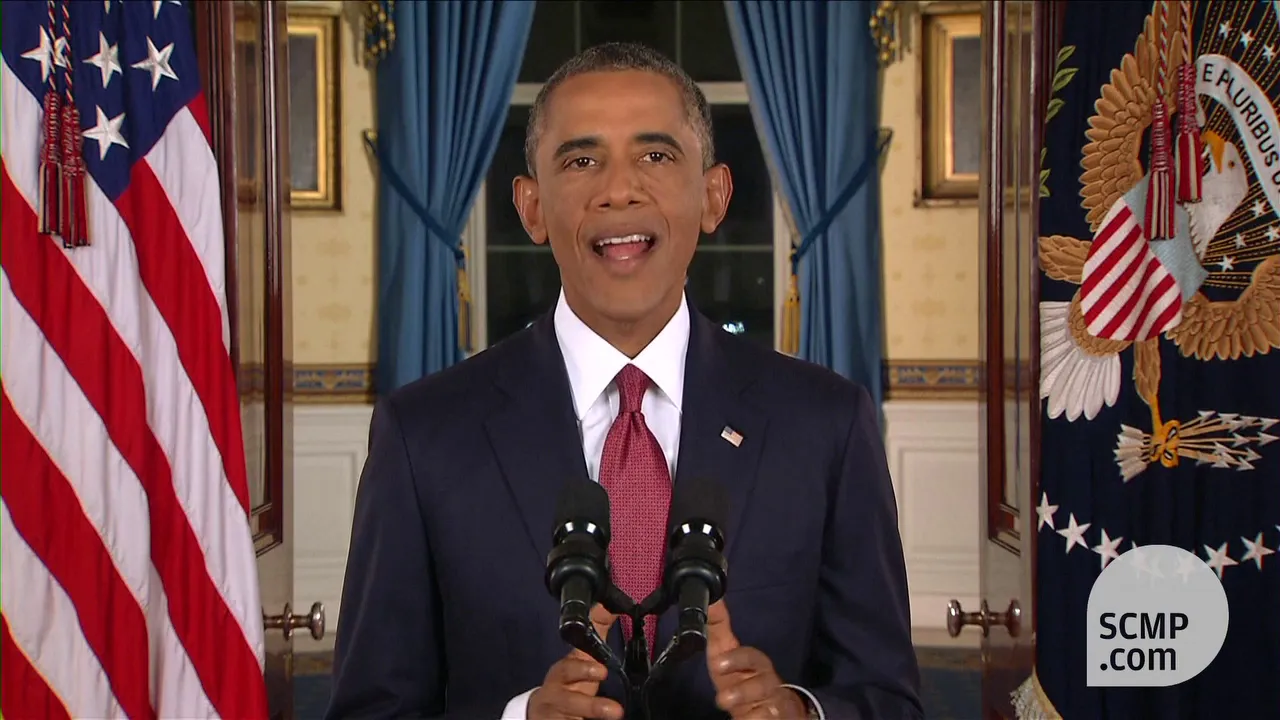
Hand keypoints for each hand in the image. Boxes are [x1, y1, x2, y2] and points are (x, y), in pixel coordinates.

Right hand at [528, 605, 623, 719]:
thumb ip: (596, 633)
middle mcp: (555, 696)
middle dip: (591, 705)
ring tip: (614, 717)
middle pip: (570, 702)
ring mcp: (555, 716)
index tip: (602, 671)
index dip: (584, 670)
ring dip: (590, 717)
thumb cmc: (568, 682)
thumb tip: (611, 606)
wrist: (541, 712)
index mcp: (561, 674)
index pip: (569, 670)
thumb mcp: (580, 659)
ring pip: (568, 719)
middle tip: (616, 711)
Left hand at [705, 600, 808, 718]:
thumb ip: (718, 629)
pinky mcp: (778, 718)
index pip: (750, 657)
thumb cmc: (742, 676)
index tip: (717, 664)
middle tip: (721, 699)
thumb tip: (712, 600)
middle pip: (763, 683)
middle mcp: (768, 682)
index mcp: (756, 664)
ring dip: (751, 710)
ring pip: (770, 706)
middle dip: (742, 691)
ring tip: (731, 713)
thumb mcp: (726, 653)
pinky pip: (771, 719)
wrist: (770, 706)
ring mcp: (775, 702)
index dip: (736, 659)